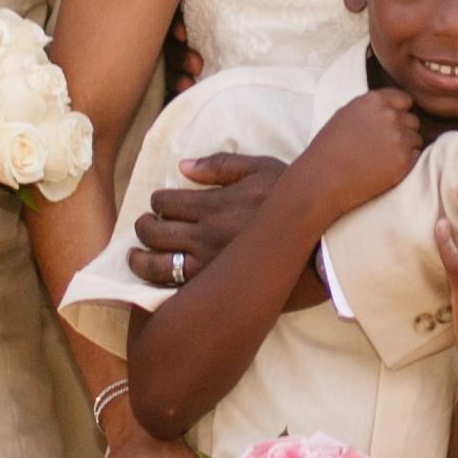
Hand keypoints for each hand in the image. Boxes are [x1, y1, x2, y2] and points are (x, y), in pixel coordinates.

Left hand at [126, 152, 289, 292]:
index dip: (157, 201)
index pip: (164, 202)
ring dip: (140, 260)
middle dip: (143, 226)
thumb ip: (220, 165)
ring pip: (156, 267)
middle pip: (153, 233)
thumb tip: (183, 166)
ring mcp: (209, 268)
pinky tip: (159, 281)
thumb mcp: (261, 169)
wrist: (321, 245)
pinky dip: (159, 286)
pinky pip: (176, 292)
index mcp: (213, 206)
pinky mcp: (217, 290)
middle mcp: (205, 237)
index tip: (162, 204)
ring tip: (136, 257)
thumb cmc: (292, 202)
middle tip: (146, 226)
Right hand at [294, 90, 430, 219]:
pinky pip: (416, 157)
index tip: (392, 123)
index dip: (399, 112)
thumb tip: (393, 109)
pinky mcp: (404, 162)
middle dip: (403, 130)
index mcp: (374, 100)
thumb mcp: (346, 114)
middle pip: (412, 120)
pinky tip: (385, 168)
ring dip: (405, 147)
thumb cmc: (329, 147)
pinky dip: (405, 163)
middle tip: (384, 145)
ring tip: (382, 158)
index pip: (404, 100)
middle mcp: (390, 116)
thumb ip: (372, 108)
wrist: (322, 179)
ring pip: (416, 139)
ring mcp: (399, 139)